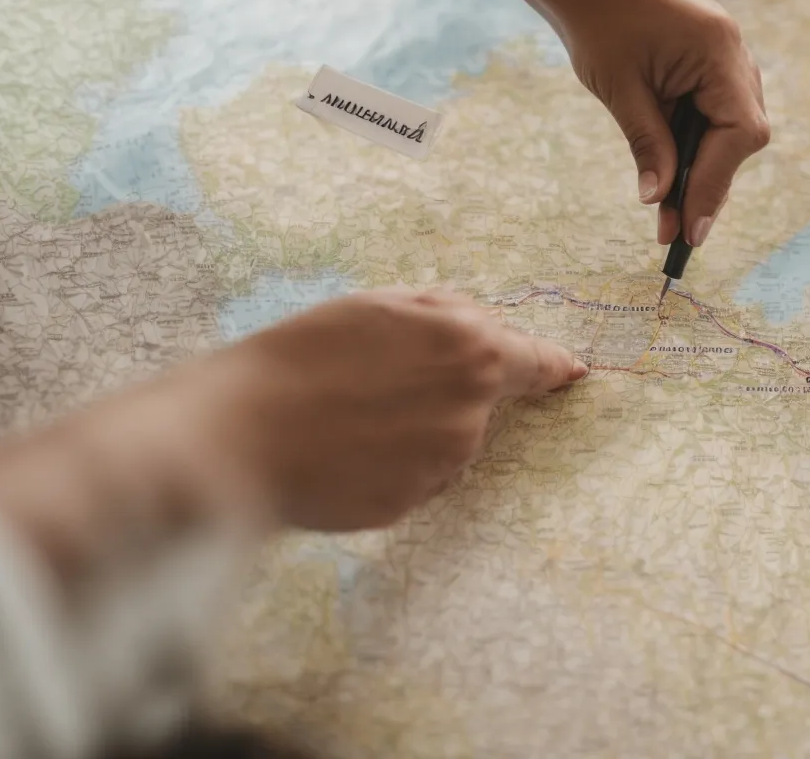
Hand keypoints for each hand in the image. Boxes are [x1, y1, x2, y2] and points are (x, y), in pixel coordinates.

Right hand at [180, 288, 585, 530]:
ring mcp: (441, 464)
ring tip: (343, 414)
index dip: (552, 366)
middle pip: (476, 403)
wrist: (237, 430)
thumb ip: (442, 315)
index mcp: (470, 351)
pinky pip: (409, 478)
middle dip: (438, 393)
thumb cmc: (301, 355)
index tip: (572, 373)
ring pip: (442, 443)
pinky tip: (338, 449)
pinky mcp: (408, 504)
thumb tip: (482, 327)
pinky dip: (383, 464)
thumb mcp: (377, 305)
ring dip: (410, 430)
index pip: (532, 361)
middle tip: (369, 382)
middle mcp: (468, 412)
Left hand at [559, 0, 769, 247]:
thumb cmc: (597, 17)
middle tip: (674, 233)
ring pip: (727, 128)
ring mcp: (722, 56)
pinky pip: (710, 111)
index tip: (689, 229)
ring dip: (699, 168)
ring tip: (666, 213)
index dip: (715, 185)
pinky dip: (693, 144)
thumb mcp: (620, 88)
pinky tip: (668, 174)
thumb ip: (648, 144)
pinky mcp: (704, 60)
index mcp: (719, 53)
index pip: (738, 135)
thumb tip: (660, 200)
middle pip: (740, 136)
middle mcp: (733, 54)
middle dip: (708, 184)